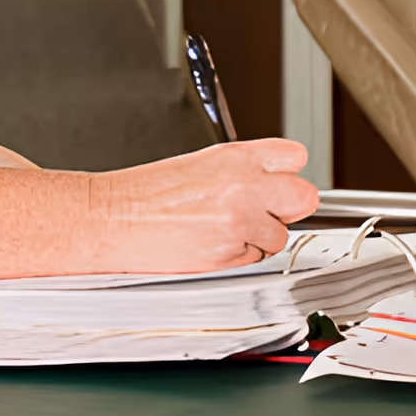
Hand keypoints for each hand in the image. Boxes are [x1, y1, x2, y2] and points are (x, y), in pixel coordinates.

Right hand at [90, 139, 318, 271]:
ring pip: (280, 235)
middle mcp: (244, 185)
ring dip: (260, 237)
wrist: (111, 218)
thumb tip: (272, 182)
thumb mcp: (199, 163)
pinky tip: (212, 243)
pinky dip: (239, 255)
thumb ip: (242, 170)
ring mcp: (240, 221)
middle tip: (263, 210)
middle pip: (304, 197)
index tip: (279, 182)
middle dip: (286, 207)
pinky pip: (256, 259)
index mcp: (236, 156)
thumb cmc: (144, 193)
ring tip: (224, 229)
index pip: (295, 157)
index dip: (287, 173)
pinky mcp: (230, 253)